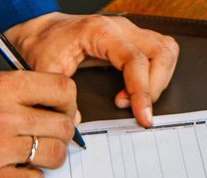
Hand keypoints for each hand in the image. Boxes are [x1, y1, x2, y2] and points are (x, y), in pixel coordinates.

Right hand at [0, 71, 77, 177]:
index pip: (62, 89)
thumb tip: (63, 109)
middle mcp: (3, 115)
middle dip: (62, 134)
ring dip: (50, 159)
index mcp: (3, 87)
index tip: (63, 112)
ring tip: (34, 156)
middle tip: (49, 138)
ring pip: (54, 156)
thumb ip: (22, 92)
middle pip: (63, 126)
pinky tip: (20, 173)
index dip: (70, 103)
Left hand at [5, 12, 179, 127]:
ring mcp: (129, 31)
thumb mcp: (44, 71)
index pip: (136, 60)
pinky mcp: (132, 39)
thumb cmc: (43, 46)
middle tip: (136, 110)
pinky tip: (135, 91)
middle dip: (154, 87)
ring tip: (135, 101)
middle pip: (160, 53)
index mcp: (100, 32)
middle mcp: (120, 27)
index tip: (143, 116)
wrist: (40, 32)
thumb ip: (59, 96)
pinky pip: (159, 51)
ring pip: (166, 50)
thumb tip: (77, 121)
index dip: (143, 91)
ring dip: (159, 80)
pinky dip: (156, 74)